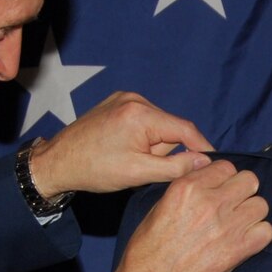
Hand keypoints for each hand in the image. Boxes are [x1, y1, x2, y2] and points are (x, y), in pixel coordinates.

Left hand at [28, 91, 214, 196]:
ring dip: (152, 144)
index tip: (213, 164)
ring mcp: (124, 98)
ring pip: (158, 125)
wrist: (57, 161)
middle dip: (164, 150)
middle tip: (142, 167)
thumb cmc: (93, 169)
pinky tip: (122, 149)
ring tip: (128, 158)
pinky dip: (141, 136)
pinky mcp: (117, 102)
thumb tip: (204, 162)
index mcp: (141, 114)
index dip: (202, 147)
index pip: (186, 129)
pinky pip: (143, 120)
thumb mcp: (138, 173)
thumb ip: (175, 167)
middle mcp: (135, 99)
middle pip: (171, 128)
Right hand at [101, 160, 271, 271]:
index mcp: (188, 187)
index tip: (221, 191)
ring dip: (252, 214)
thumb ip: (187, 189)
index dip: (225, 179)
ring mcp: (227, 225)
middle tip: (233, 206)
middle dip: (243, 192)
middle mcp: (210, 201)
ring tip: (239, 225)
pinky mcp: (238, 249)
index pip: (226, 167)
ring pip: (261, 205)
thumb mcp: (160, 206)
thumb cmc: (149, 247)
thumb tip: (208, 179)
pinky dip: (259, 235)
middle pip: (249, 181)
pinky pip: (266, 231)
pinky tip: (245, 241)